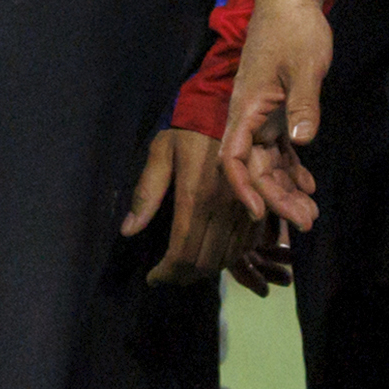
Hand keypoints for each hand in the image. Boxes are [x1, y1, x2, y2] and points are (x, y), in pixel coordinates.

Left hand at [123, 125, 254, 287]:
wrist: (229, 110)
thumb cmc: (187, 133)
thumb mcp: (160, 154)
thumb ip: (145, 194)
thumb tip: (128, 231)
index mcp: (196, 197)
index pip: (183, 252)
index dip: (168, 273)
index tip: (153, 278)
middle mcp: (224, 208)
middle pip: (206, 261)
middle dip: (184, 276)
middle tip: (167, 276)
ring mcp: (246, 210)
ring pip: (228, 258)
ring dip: (205, 269)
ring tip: (184, 268)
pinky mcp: (260, 207)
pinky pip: (247, 245)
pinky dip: (228, 257)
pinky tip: (210, 253)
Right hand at [220, 0, 334, 233]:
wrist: (290, 2)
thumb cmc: (294, 30)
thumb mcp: (304, 66)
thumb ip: (303, 103)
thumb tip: (301, 141)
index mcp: (245, 109)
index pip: (234, 158)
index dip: (244, 187)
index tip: (260, 213)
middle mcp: (248, 118)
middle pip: (255, 167)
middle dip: (276, 197)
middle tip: (306, 222)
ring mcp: (261, 116)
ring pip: (268, 161)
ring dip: (286, 188)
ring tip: (310, 214)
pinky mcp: (276, 110)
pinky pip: (279, 148)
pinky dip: (291, 169)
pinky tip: (307, 186)